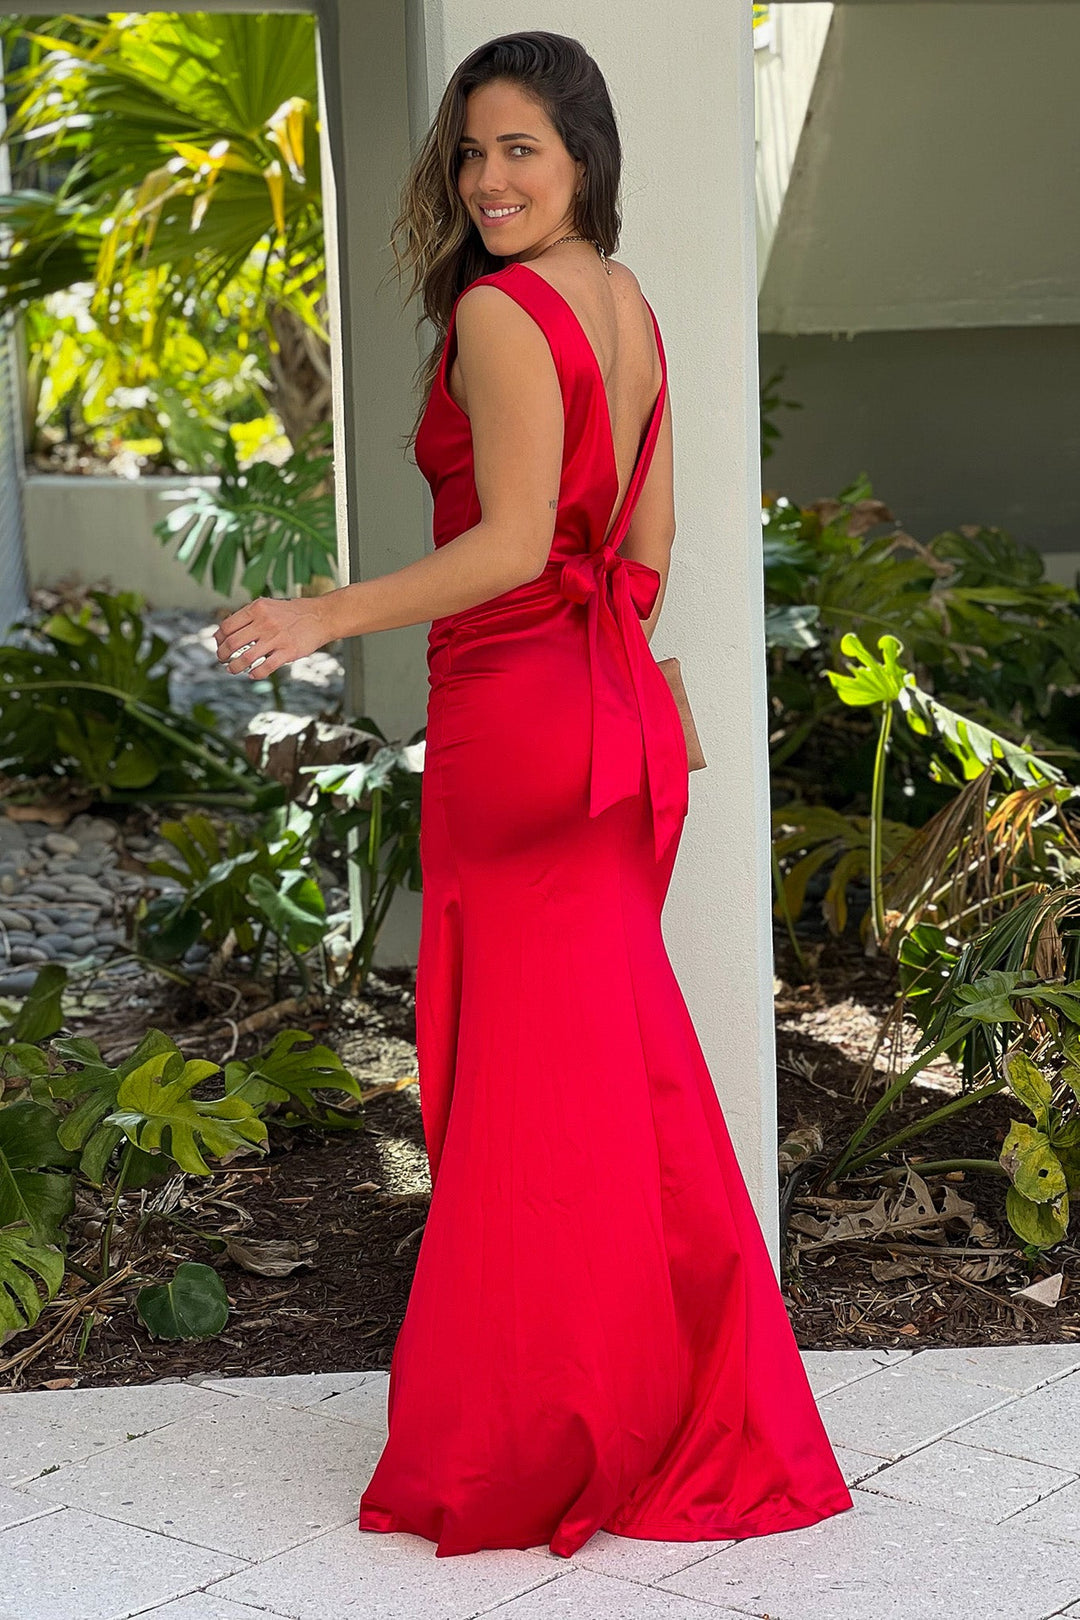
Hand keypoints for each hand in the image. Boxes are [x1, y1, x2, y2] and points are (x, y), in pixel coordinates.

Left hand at [214, 595, 335, 678]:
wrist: (321, 616)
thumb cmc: (293, 613)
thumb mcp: (268, 606)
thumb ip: (249, 616)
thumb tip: (226, 632)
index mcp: (257, 609)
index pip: (227, 626)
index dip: (219, 638)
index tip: (220, 644)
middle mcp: (264, 622)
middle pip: (232, 643)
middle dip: (223, 654)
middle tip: (222, 659)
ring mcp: (276, 638)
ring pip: (245, 658)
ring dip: (234, 667)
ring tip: (232, 670)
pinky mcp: (288, 652)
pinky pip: (265, 667)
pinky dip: (255, 674)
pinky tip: (252, 674)